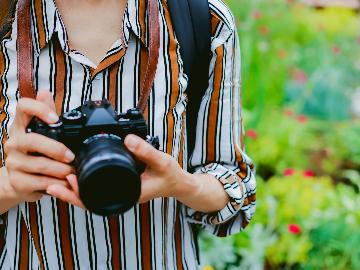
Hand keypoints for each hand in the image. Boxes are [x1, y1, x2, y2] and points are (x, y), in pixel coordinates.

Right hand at [4, 91, 74, 202]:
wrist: (19, 181)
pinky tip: (65, 182)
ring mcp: (13, 162)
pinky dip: (56, 183)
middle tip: (71, 156)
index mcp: (21, 126)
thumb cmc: (36, 153)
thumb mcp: (42, 132)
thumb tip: (45, 92)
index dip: (38, 109)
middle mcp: (14, 142)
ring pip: (39, 164)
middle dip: (56, 149)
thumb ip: (46, 113)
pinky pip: (39, 182)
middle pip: (32, 141)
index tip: (55, 118)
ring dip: (61, 169)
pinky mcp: (17, 181)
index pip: (23, 107)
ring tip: (73, 171)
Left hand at [47, 134, 191, 207]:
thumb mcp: (161, 161)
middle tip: (50, 184)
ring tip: (56, 180)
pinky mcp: (120, 187)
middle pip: (90, 200)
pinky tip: (76, 177)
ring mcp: (119, 193)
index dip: (81, 193)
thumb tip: (127, 139)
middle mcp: (121, 196)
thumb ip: (146, 151)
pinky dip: (85, 186)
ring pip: (93, 196)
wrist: (178, 183)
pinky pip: (99, 189)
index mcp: (129, 194)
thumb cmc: (170, 175)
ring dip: (75, 190)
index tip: (67, 179)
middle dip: (70, 194)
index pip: (100, 200)